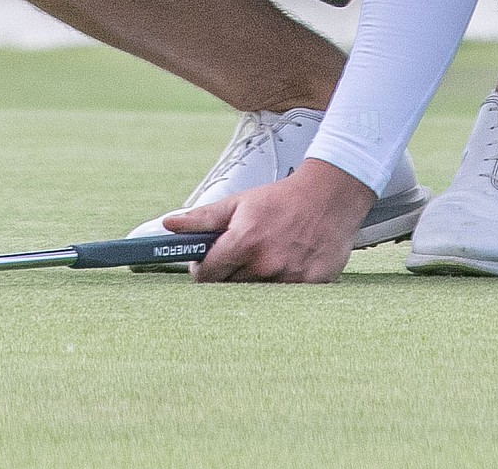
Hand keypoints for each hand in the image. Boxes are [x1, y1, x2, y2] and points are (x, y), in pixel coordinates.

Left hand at [164, 159, 373, 283]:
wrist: (329, 197)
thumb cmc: (280, 200)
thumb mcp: (238, 203)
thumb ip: (202, 218)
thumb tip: (169, 224)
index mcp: (243, 241)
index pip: (207, 276)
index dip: (202, 271)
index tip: (206, 264)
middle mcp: (265, 264)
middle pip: (228, 289)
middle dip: (226, 276)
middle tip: (236, 259)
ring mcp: (289, 279)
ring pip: (254, 296)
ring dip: (252, 284)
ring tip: (262, 260)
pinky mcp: (310, 288)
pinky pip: (282, 300)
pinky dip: (278, 287)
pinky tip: (284, 267)